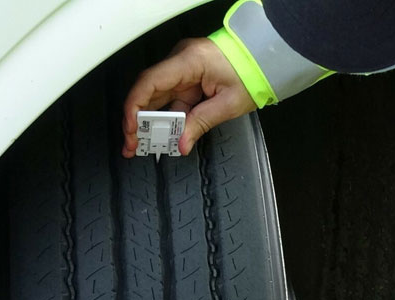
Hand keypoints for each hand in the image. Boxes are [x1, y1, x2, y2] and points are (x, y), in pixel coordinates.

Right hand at [122, 37, 257, 157]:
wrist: (263, 59)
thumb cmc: (251, 72)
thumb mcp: (228, 104)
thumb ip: (201, 123)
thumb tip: (181, 143)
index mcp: (188, 61)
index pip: (149, 82)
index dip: (134, 107)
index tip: (131, 129)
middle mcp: (180, 62)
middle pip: (147, 92)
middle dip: (137, 121)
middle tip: (133, 145)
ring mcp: (182, 70)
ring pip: (156, 98)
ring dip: (149, 122)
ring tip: (143, 144)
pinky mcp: (187, 78)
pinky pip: (170, 99)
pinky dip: (165, 118)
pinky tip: (161, 135)